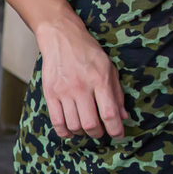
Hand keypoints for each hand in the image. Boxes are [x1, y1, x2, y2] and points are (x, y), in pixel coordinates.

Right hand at [36, 16, 128, 138]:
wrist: (61, 38)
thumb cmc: (88, 52)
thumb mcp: (108, 68)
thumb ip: (116, 93)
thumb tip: (122, 116)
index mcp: (99, 80)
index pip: (109, 112)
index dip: (115, 129)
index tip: (118, 135)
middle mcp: (81, 87)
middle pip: (90, 123)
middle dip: (97, 133)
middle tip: (100, 131)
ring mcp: (63, 91)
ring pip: (73, 125)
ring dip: (82, 132)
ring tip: (85, 129)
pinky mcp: (50, 94)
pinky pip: (57, 121)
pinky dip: (64, 132)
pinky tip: (70, 131)